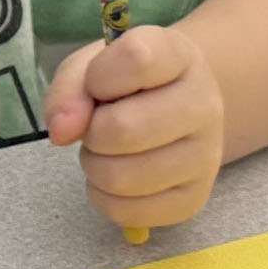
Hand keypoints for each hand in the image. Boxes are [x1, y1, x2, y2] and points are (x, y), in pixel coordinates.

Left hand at [45, 26, 224, 231]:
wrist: (177, 106)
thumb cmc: (127, 82)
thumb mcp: (92, 67)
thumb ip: (69, 90)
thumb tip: (61, 132)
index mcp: (179, 56)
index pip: (137, 59)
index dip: (99, 76)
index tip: (96, 84)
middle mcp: (204, 105)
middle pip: (123, 129)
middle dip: (91, 132)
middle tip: (96, 126)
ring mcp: (206, 156)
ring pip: (122, 178)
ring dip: (94, 166)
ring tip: (106, 151)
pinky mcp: (194, 199)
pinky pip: (128, 212)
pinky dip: (104, 197)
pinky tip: (115, 177)